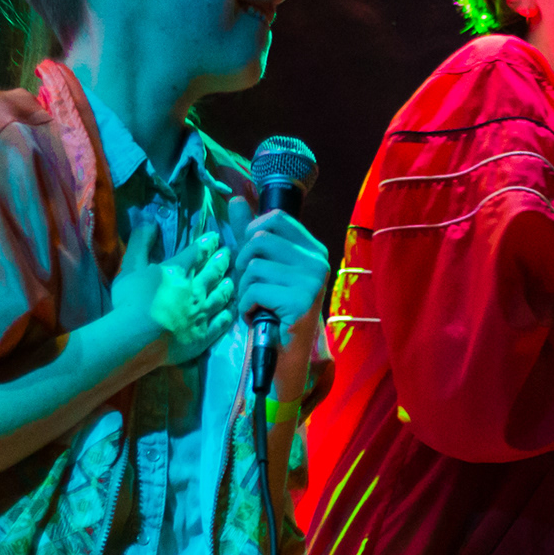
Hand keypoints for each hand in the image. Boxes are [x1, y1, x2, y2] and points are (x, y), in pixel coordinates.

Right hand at [110, 220, 233, 365]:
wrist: (139, 338)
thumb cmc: (131, 301)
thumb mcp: (130, 267)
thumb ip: (140, 243)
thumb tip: (149, 220)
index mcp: (177, 272)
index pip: (196, 253)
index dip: (207, 243)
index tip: (215, 237)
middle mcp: (195, 290)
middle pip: (212, 273)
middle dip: (221, 261)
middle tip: (229, 253)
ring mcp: (201, 314)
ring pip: (220, 297)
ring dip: (226, 287)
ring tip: (232, 281)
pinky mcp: (203, 336)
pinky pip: (220, 323)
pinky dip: (227, 315)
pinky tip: (231, 311)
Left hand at [226, 194, 329, 344]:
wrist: (286, 355)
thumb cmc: (274, 310)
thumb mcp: (263, 268)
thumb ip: (250, 234)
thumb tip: (236, 199)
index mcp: (313, 249)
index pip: (276, 217)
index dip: (252, 232)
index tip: (251, 258)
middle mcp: (318, 262)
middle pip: (260, 240)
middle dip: (243, 265)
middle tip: (251, 287)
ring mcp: (312, 281)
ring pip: (254, 267)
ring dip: (244, 290)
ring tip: (256, 305)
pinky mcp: (301, 302)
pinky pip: (254, 291)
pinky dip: (246, 306)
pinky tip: (258, 316)